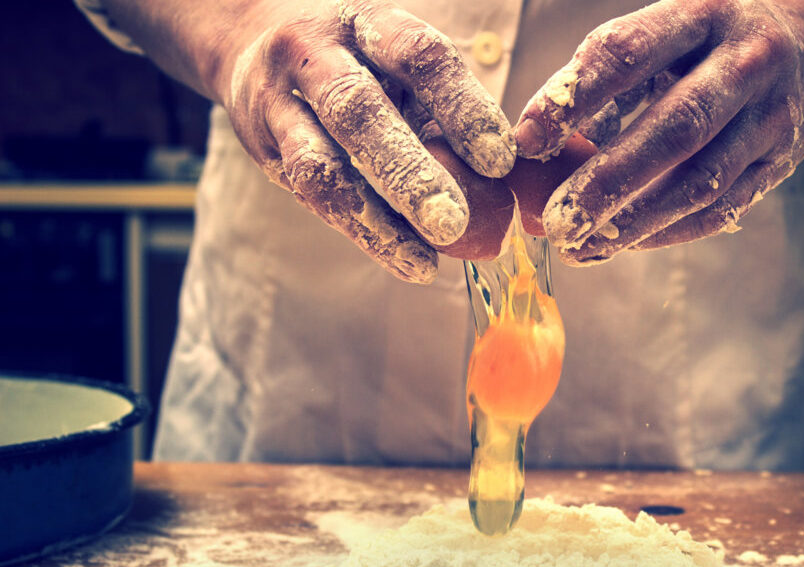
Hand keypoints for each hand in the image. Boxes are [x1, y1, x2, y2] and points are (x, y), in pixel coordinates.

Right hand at [107, 0, 515, 282]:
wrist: (255, 44)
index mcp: (369, 24)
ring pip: (319, 163)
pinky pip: (309, 194)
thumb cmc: (361, 65)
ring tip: (426, 261)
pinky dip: (363, 231)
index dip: (461, 107)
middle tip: (453, 223)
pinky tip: (407, 259)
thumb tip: (503, 183)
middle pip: (357, 110)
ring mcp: (277, 99)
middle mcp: (315, 52)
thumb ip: (444, 117)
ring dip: (375, 218)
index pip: (418, 57)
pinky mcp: (261, 146)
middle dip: (408, 171)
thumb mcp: (402, 71)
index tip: (500, 161)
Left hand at [513, 0, 803, 264]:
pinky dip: (665, 233)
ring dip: (634, 222)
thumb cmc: (706, 45)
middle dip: (608, 180)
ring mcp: (773, 117)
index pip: (629, 54)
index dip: (574, 98)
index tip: (527, 140)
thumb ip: (599, 83)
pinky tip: (620, 244)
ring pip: (701, 181)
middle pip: (675, 128)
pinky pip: (719, 209)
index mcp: (703, 13)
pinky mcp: (780, 164)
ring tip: (579, 246)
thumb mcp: (661, 38)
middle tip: (556, 219)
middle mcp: (747, 62)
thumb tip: (534, 149)